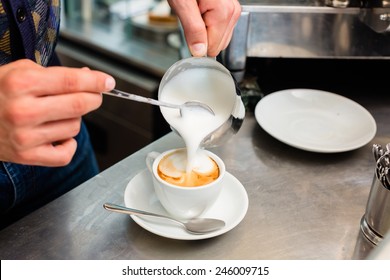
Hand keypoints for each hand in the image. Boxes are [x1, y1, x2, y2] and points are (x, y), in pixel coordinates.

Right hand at [0, 59, 114, 165]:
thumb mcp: (19, 71)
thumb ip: (56, 74)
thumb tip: (89, 79)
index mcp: (21, 84)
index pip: (72, 82)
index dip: (96, 82)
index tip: (108, 82)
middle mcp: (23, 111)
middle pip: (79, 106)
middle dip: (93, 98)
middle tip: (93, 95)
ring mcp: (25, 137)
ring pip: (74, 127)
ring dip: (73, 119)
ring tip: (55, 114)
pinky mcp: (26, 156)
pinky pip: (66, 153)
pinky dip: (68, 144)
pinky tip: (57, 135)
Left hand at [168, 0, 240, 56]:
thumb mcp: (183, 5)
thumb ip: (193, 30)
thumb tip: (199, 51)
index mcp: (224, 12)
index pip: (212, 48)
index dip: (197, 41)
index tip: (189, 27)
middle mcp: (232, 12)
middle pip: (218, 45)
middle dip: (201, 35)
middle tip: (192, 16)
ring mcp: (233, 11)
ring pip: (220, 39)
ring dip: (204, 30)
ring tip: (196, 11)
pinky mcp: (229, 11)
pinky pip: (220, 30)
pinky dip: (208, 25)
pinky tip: (202, 11)